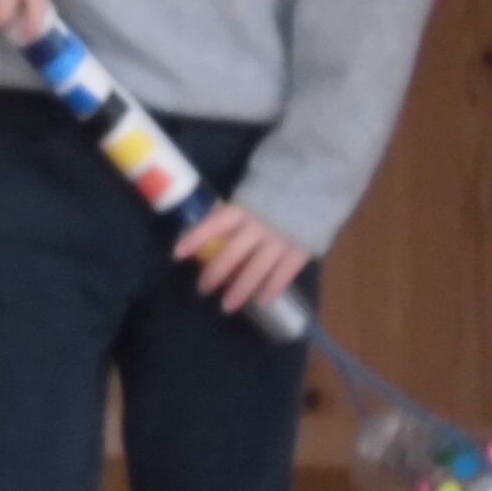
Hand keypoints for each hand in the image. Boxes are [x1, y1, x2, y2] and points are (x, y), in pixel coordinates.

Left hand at [178, 203, 311, 314]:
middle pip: (231, 254)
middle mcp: (258, 225)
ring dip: (240, 290)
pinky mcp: (300, 249)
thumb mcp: (250, 196)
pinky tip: (261, 301)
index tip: (177, 254)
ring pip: (256, 269)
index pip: (214, 224)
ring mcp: (280, 239)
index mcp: (243, 209)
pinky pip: (284, 273)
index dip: (195, 238)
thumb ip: (234, 214)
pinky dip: (272, 288)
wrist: (314, 185)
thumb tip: (209, 234)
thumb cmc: (274, 192)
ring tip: (227, 306)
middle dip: (215, 274)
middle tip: (202, 290)